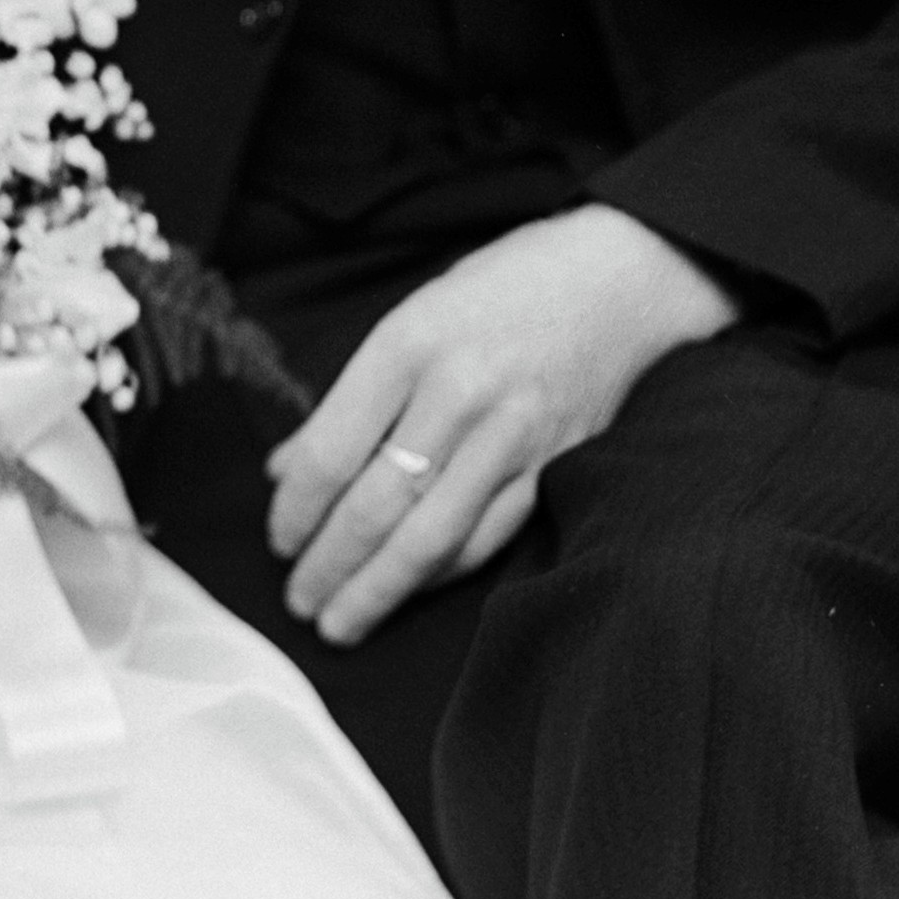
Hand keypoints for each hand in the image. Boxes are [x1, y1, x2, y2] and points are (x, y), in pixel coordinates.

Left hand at [265, 206, 739, 644]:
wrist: (619, 277)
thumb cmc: (502, 288)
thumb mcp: (412, 316)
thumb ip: (353, 396)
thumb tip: (287, 470)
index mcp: (410, 344)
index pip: (332, 453)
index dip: (296, 512)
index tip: (278, 542)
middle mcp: (461, 393)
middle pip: (377, 507)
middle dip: (328, 566)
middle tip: (298, 602)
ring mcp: (512, 435)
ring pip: (431, 538)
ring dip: (378, 590)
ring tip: (340, 621)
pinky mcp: (553, 465)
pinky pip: (485, 538)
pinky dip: (439, 573)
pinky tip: (408, 589)